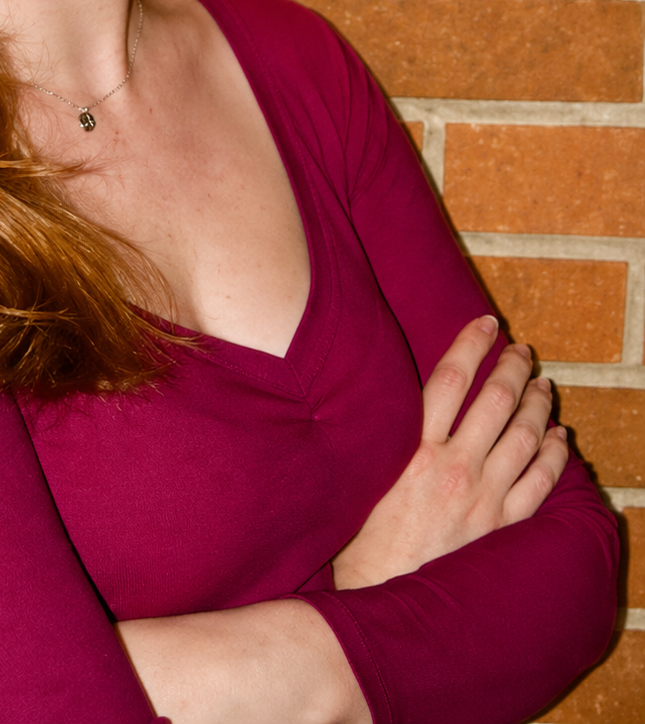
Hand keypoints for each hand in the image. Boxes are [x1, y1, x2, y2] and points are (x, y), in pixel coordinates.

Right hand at [332, 315, 568, 589]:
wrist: (382, 598)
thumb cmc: (362, 538)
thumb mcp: (363, 474)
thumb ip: (384, 437)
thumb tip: (385, 396)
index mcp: (414, 448)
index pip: (450, 378)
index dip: (472, 343)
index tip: (487, 323)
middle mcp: (454, 466)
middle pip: (496, 400)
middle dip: (514, 367)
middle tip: (523, 351)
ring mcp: (483, 498)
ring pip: (525, 436)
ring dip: (539, 404)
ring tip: (544, 384)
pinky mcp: (501, 528)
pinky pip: (541, 483)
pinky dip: (555, 455)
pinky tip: (559, 437)